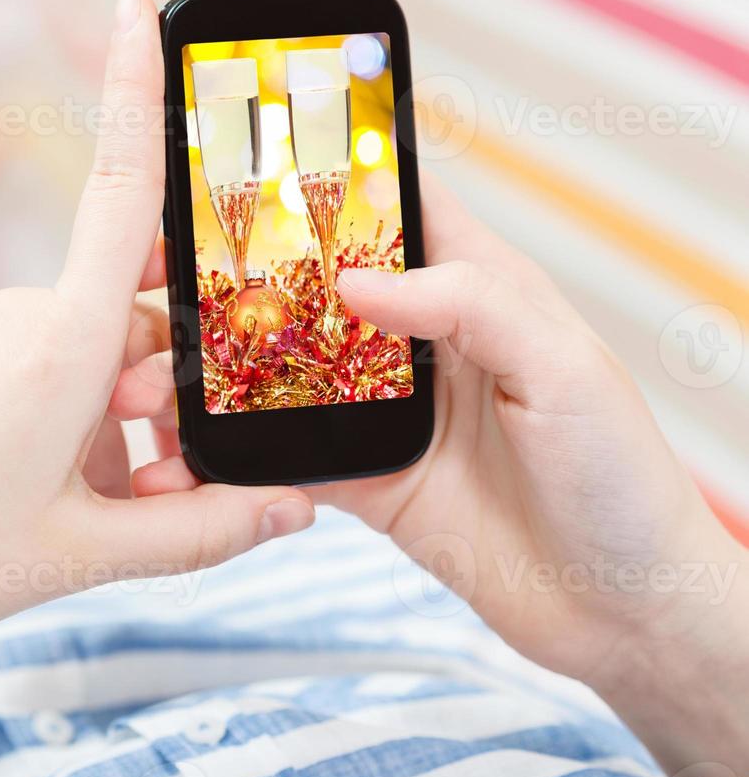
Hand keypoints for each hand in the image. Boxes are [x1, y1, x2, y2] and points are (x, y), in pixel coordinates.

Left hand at [0, 0, 313, 692]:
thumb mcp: (91, 552)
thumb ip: (206, 528)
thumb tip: (298, 506)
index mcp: (59, 347)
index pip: (119, 195)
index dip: (137, 97)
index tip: (141, 12)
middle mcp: (5, 315)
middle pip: (116, 311)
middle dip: (146, 377)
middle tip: (132, 474)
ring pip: (59, 341)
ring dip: (85, 401)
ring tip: (59, 492)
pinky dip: (26, 397)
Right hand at [119, 171, 748, 776]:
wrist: (618, 609)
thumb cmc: (619, 478)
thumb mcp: (565, 370)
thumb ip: (472, 306)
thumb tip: (357, 279)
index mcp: (479, 292)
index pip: (398, 210)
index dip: (334, 182)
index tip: (254, 167)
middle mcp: (424, 344)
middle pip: (322, 290)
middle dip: (248, 280)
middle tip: (168, 278)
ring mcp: (389, 413)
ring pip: (291, 372)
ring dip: (228, 371)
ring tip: (157, 373)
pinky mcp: (370, 479)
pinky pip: (292, 457)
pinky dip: (241, 458)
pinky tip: (193, 455)